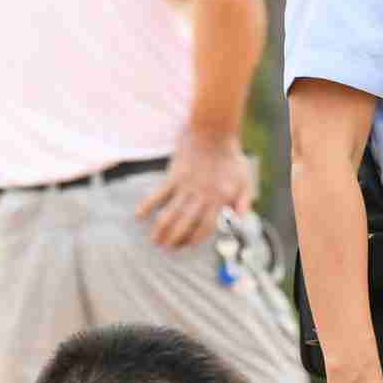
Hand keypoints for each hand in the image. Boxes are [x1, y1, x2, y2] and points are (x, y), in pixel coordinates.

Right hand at [138, 128, 252, 250]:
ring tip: (154, 241)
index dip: (195, 239)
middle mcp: (202, 196)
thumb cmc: (231, 157)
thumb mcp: (244, 181)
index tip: (187, 246)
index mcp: (220, 199)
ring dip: (161, 229)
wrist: (214, 133)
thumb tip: (240, 221)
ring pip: (171, 214)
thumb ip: (243, 203)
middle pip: (186, 225)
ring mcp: (186, 187)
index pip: (207, 227)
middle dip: (175, 240)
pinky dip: (147, 206)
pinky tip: (138, 216)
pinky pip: (158, 195)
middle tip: (167, 249)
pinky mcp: (173, 176)